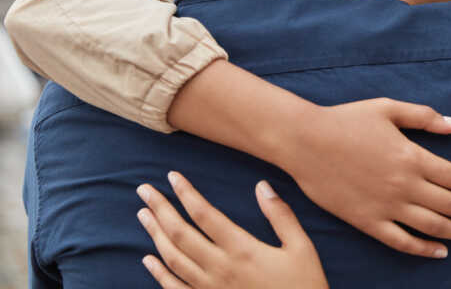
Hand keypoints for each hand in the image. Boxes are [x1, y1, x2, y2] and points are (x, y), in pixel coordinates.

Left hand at [137, 172, 327, 288]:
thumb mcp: (301, 247)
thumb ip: (280, 215)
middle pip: (180, 234)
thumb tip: (262, 185)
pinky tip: (148, 259)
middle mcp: (219, 268)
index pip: (204, 215)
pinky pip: (175, 288)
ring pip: (173, 259)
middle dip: (160, 209)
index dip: (186, 193)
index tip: (172, 176)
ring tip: (143, 215)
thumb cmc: (303, 285)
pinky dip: (158, 273)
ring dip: (155, 235)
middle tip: (144, 190)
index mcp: (241, 249)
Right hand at [284, 98, 450, 257]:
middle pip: (450, 205)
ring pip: (432, 226)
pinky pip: (402, 241)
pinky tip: (440, 252)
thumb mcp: (389, 109)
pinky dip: (424, 249)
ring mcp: (387, 206)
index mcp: (412, 156)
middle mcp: (405, 185)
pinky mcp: (368, 222)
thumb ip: (425, 117)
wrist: (306, 141)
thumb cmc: (347, 120)